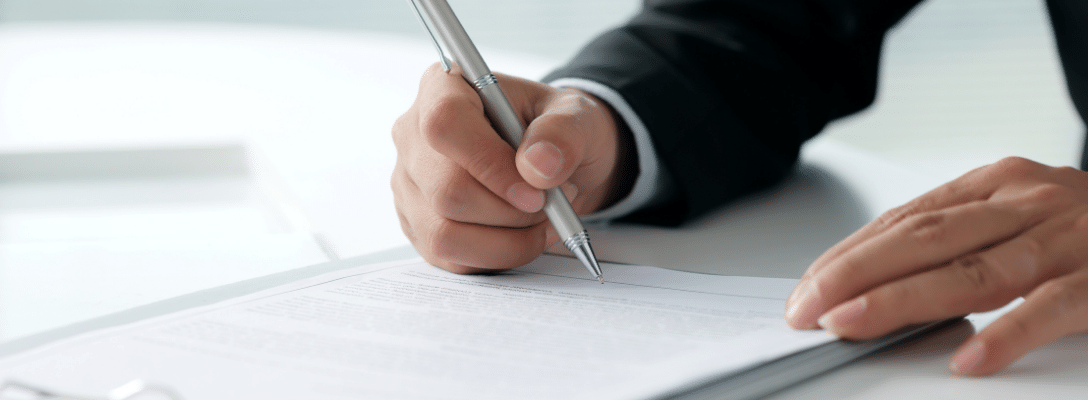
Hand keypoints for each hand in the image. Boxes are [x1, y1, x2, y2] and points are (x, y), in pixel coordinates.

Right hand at [391, 63, 632, 273]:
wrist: (551, 161)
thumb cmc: (555, 131)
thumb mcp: (576, 115)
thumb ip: (564, 132)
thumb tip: (539, 167)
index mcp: (444, 88)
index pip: (445, 123)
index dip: (490, 164)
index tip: (536, 190)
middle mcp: (414, 136)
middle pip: (446, 189)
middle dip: (511, 210)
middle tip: (553, 203)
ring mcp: (410, 186)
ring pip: (444, 232)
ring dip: (508, 239)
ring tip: (544, 218)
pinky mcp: (419, 227)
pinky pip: (452, 258)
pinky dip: (500, 255)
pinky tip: (526, 235)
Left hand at [785, 157, 1087, 375]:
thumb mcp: (1021, 216)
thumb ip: (962, 240)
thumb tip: (877, 280)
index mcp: (999, 185)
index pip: (906, 219)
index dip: (851, 254)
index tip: (807, 287)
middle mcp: (1030, 202)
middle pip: (925, 238)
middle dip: (857, 273)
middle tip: (809, 308)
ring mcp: (1071, 238)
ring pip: (974, 270)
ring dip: (905, 299)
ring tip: (853, 323)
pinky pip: (1054, 308)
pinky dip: (1009, 333)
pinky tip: (968, 359)